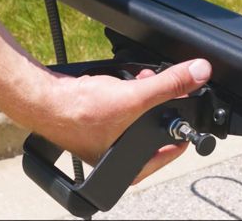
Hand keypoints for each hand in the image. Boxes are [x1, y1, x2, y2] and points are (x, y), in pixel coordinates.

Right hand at [35, 58, 211, 183]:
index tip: (186, 103)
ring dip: (136, 94)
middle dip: (156, 101)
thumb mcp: (133, 97)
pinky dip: (118, 93)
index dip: (180, 123)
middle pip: (152, 129)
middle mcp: (117, 160)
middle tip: (155, 85)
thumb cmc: (79, 112)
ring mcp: (103, 142)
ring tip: (133, 81)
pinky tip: (113, 82)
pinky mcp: (90, 124)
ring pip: (133, 116)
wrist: (43, 99)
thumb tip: (198, 73)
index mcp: (131, 168)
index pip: (171, 148)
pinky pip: (115, 108)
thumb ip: (169, 85)